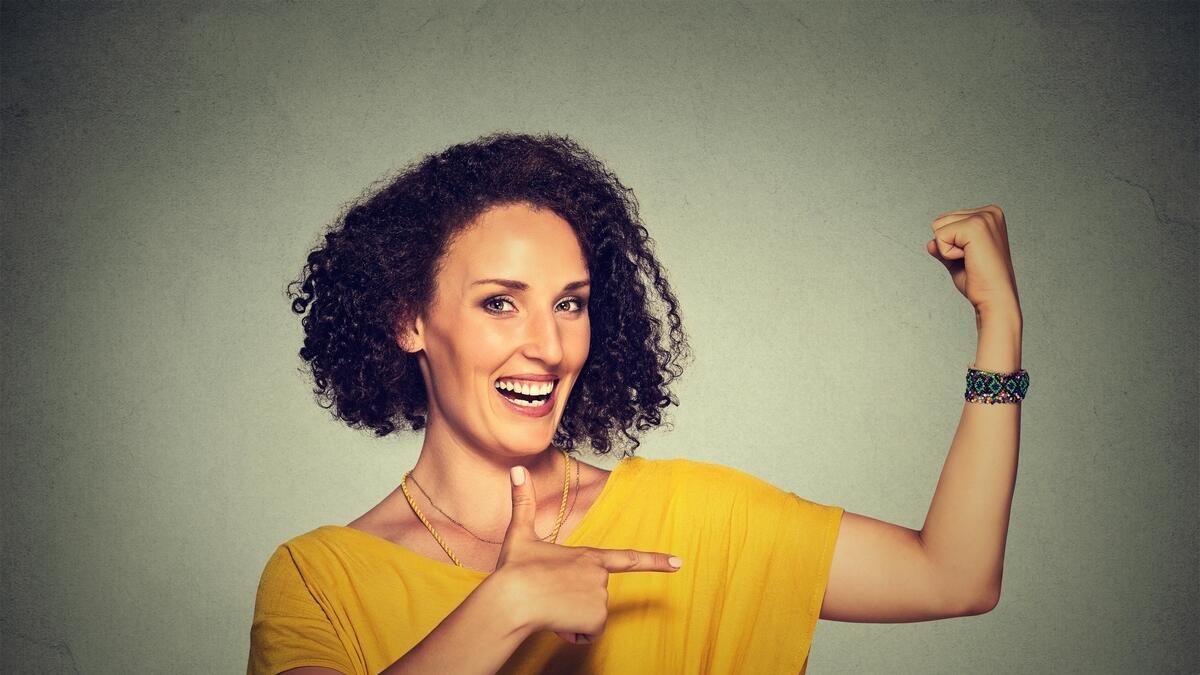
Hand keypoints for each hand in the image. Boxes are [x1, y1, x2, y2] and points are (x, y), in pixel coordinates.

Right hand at [492, 465, 682, 644]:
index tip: (678, 563)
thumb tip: (517, 469)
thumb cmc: (514, 570)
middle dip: (574, 604)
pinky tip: (556, 623)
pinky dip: (573, 634)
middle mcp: (599, 575)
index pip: (628, 558)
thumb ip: (522, 503)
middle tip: (549, 596)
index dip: (654, 561)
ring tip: (550, 607)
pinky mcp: (596, 617)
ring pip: (590, 617)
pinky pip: (588, 634)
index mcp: (587, 556)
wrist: (511, 599)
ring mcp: (600, 596)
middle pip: (594, 597)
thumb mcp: (519, 535)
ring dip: (571, 620)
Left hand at [926, 204, 1021, 316]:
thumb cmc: (981, 282)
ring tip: (970, 259)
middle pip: (940, 221)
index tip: (972, 257)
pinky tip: (968, 260)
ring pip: (938, 227)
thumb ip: (944, 248)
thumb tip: (930, 243)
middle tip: (970, 260)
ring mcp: (984, 217)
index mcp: (989, 215)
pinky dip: (947, 253)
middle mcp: (989, 212)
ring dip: (947, 249)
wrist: (995, 298)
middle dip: (947, 245)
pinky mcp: (975, 226)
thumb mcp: (957, 261)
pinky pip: (940, 236)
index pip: (947, 220)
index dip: (951, 244)